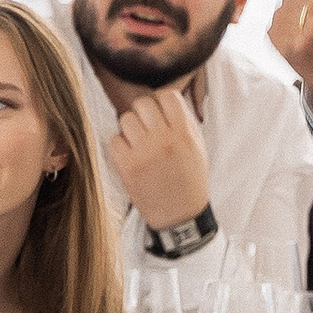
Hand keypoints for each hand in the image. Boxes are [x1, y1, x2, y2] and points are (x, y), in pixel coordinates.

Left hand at [103, 84, 209, 233]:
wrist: (181, 216)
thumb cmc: (190, 180)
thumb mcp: (198, 147)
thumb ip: (184, 122)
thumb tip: (165, 100)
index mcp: (184, 133)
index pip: (167, 96)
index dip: (162, 102)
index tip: (161, 112)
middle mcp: (163, 140)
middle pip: (142, 103)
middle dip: (143, 113)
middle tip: (147, 126)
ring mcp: (143, 153)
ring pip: (125, 119)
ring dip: (130, 128)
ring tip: (138, 142)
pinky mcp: (127, 166)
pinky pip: (114, 140)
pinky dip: (120, 145)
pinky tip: (130, 154)